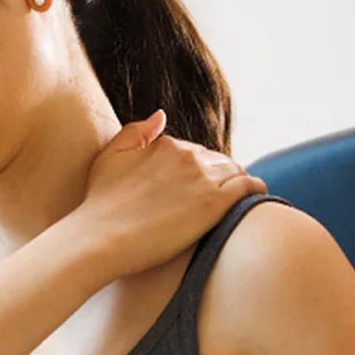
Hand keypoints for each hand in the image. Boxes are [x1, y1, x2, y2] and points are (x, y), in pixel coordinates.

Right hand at [71, 109, 267, 277]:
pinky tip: (254, 200)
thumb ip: (135, 132)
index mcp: (165, 144)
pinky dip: (254, 191)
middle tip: (214, 198)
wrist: (99, 238)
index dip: (196, 170)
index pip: (194, 152)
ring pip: (236, 172)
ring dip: (237, 183)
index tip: (193, 187)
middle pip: (217, 161)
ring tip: (236, 200)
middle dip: (218, 176)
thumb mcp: (109, 157)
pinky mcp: (215, 203)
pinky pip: (249, 188)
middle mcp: (187, 155)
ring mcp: (202, 178)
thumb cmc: (99, 204)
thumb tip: (162, 115)